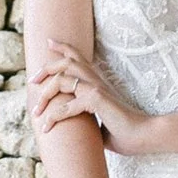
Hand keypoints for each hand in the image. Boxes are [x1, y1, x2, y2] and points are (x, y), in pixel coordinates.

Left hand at [29, 39, 155, 158]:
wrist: (146, 136)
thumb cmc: (127, 133)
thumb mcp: (101, 125)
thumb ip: (88, 122)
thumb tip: (77, 132)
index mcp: (99, 83)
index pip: (79, 58)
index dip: (63, 47)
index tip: (49, 42)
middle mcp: (97, 81)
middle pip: (66, 62)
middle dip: (46, 69)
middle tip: (32, 81)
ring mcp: (97, 89)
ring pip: (62, 79)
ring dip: (45, 95)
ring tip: (36, 112)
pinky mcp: (97, 100)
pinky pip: (67, 105)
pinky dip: (54, 116)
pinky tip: (46, 127)